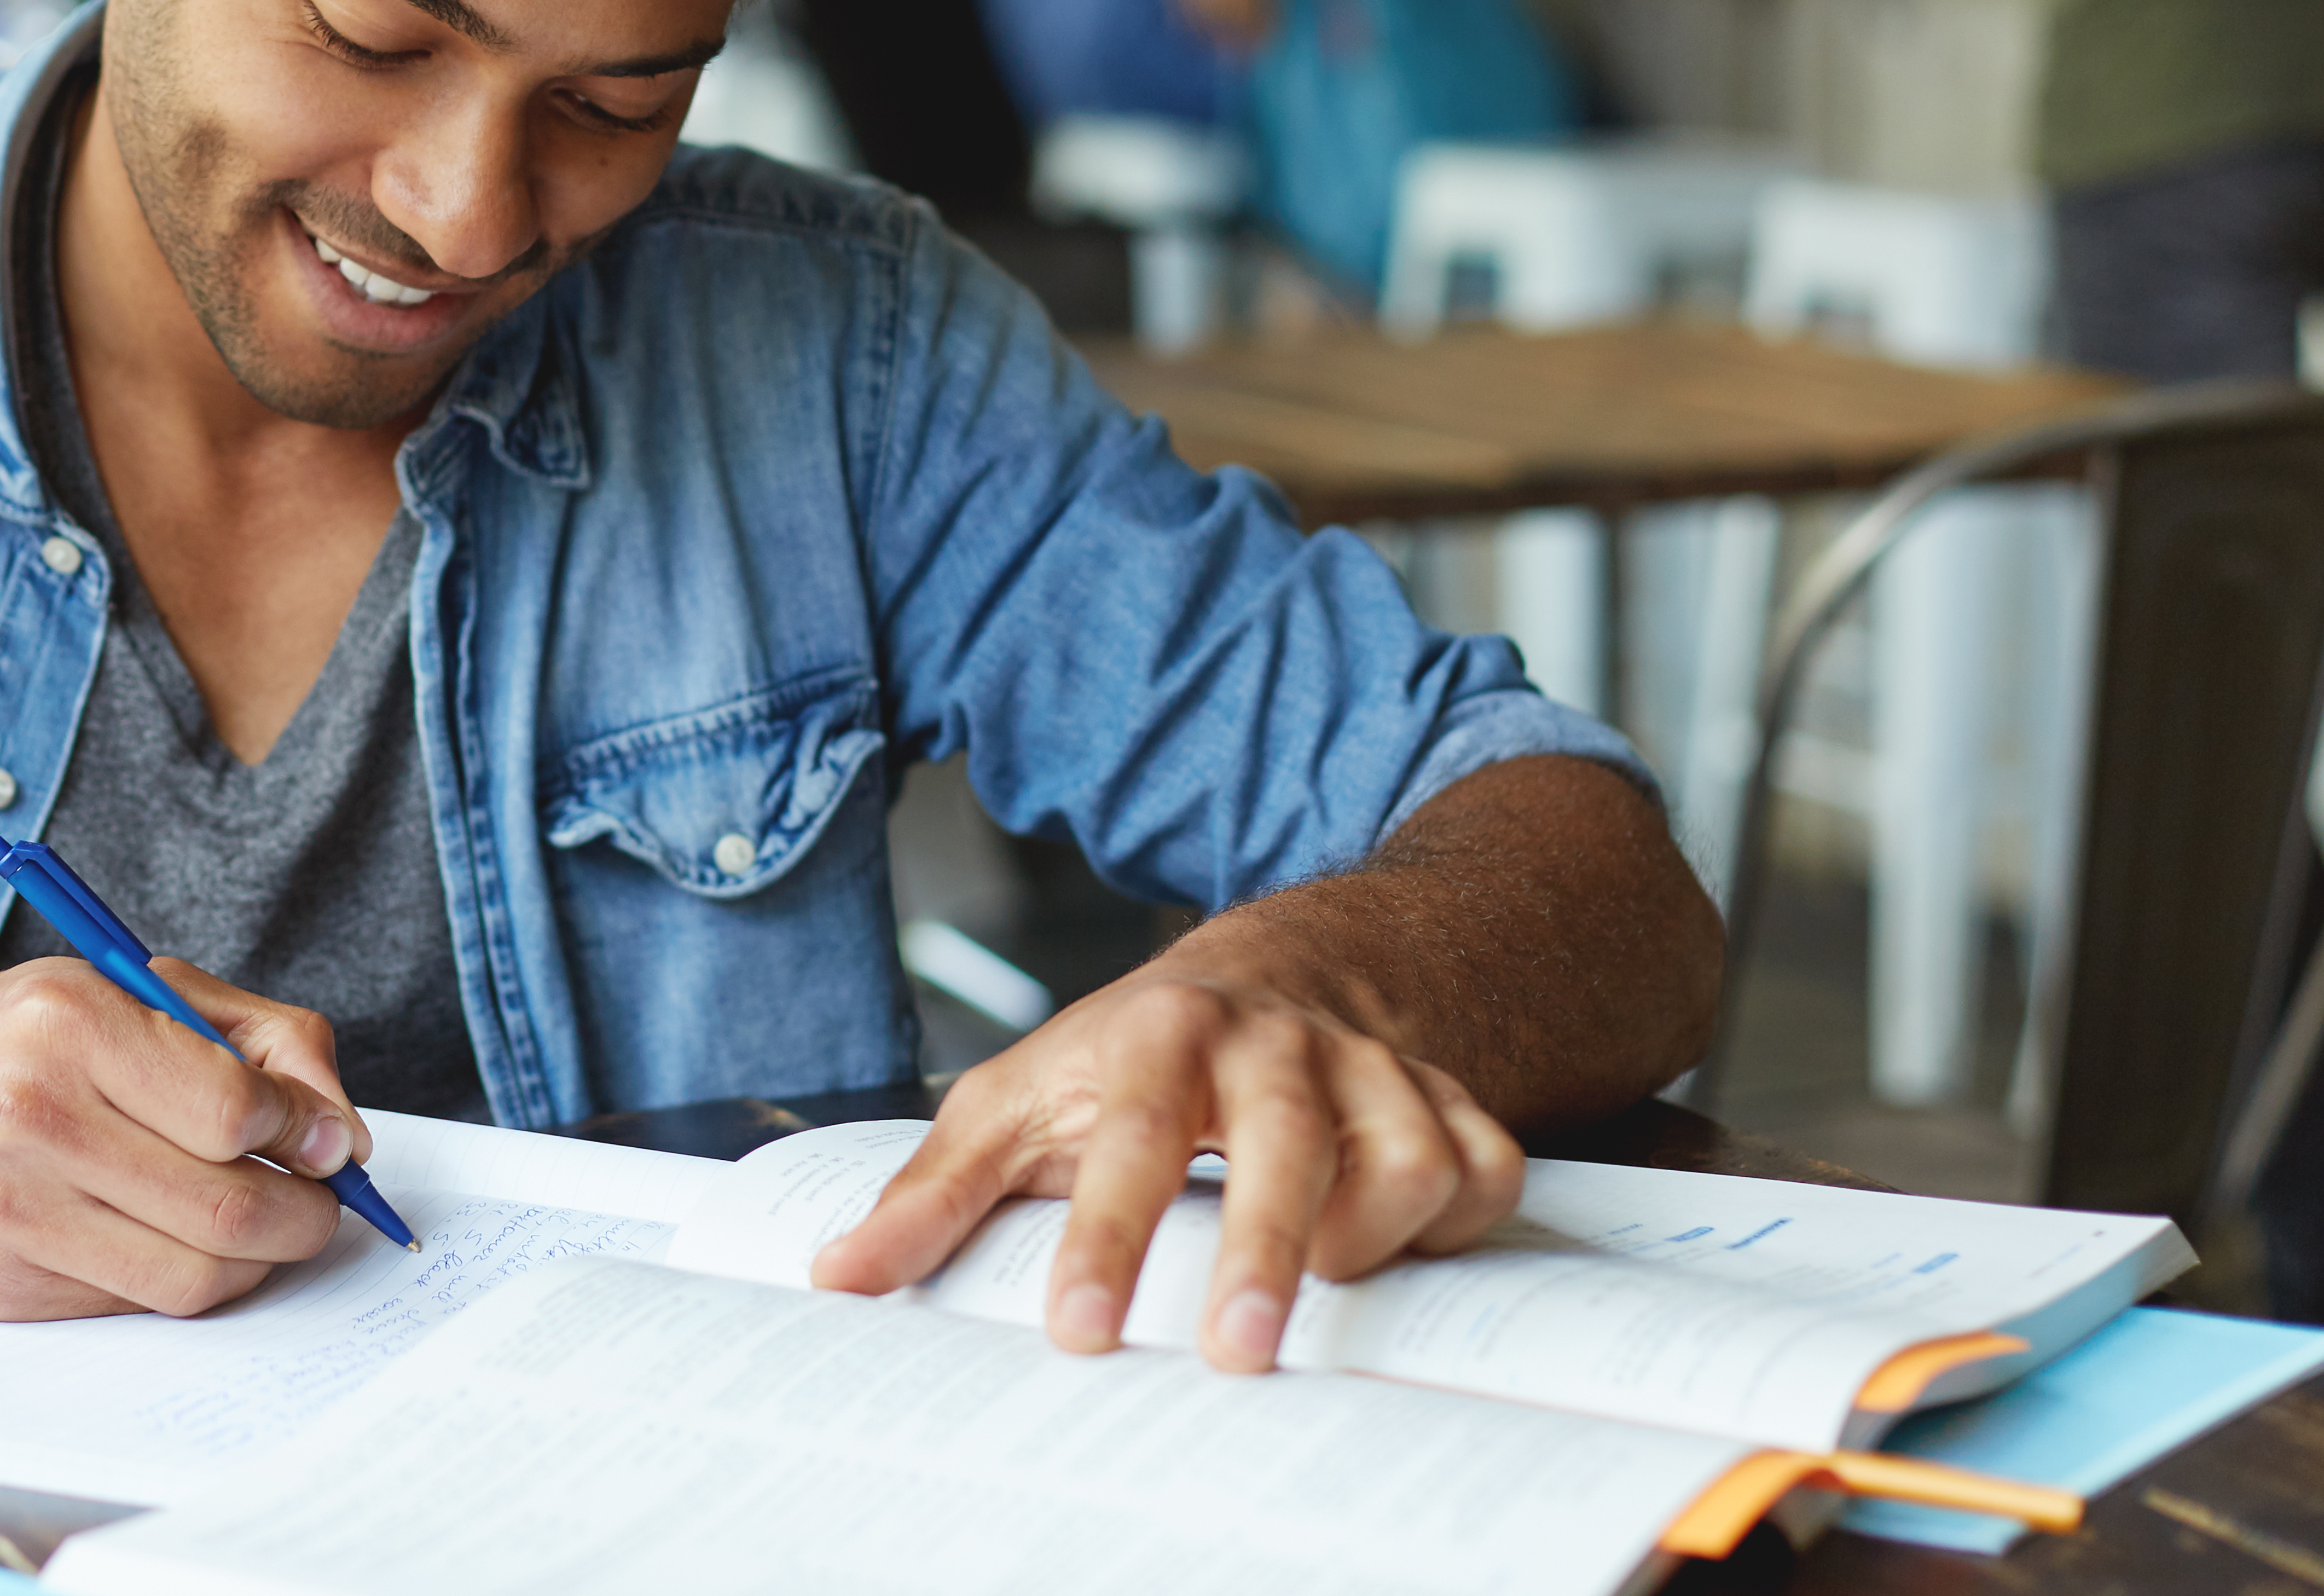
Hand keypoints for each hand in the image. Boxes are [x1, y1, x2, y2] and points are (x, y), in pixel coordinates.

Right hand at [0, 956, 368, 1321]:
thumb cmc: (4, 1045)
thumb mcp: (120, 990)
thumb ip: (250, 1039)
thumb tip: (338, 1132)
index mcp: (68, 1022)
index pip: (235, 1111)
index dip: (304, 1133)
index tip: (323, 1140)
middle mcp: (31, 1115)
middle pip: (228, 1208)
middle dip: (304, 1215)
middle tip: (318, 1202)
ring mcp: (7, 1211)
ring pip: (192, 1276)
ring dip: (258, 1262)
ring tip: (263, 1226)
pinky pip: (135, 1304)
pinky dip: (182, 1280)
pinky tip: (176, 1240)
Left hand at [807, 949, 1519, 1372]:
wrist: (1271, 967)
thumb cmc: (1126, 1058)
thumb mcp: (1014, 1101)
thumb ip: (932, 1194)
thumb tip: (839, 1276)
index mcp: (1157, 1037)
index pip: (1130, 1139)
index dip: (1105, 1236)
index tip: (1078, 1330)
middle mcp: (1273, 1045)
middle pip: (1286, 1142)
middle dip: (1264, 1250)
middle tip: (1233, 1356)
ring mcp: (1371, 1069)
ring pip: (1408, 1152)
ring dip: (1373, 1234)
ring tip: (1324, 1289)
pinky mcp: (1446, 1099)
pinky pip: (1484, 1165)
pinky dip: (1460, 1218)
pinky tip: (1409, 1250)